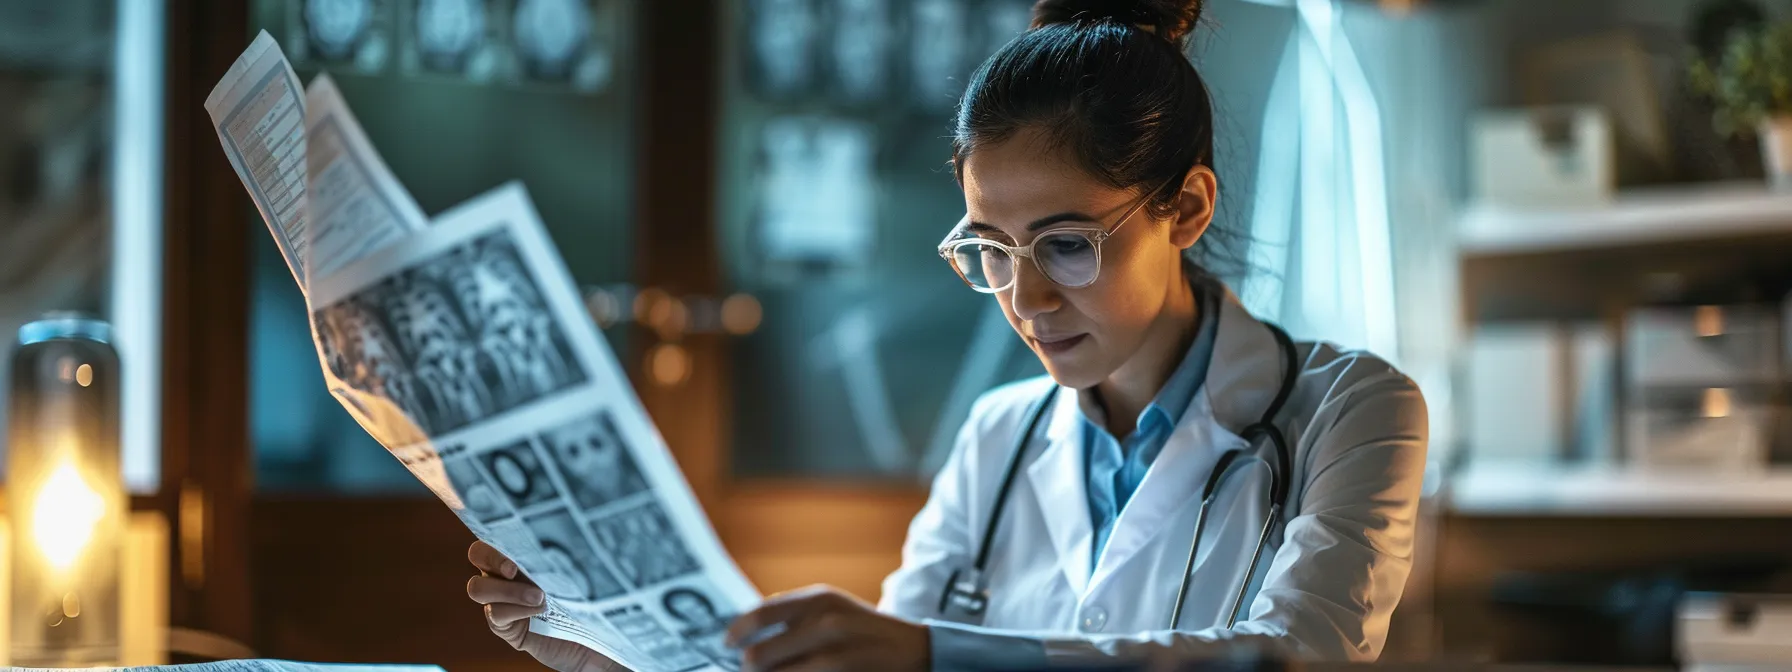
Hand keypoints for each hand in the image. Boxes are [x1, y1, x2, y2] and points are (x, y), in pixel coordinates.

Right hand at [466, 541, 628, 671]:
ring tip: (540, 597)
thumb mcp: (578, 568)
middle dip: (493, 559)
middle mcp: (501, 573)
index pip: (494, 532)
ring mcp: (497, 599)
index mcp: (518, 552)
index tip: (516, 547)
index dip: (494, 537)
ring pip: (478, 588)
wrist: (592, 634)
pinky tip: (540, 612)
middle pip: (477, 554)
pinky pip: (496, 614)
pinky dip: (517, 611)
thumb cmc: (587, 594)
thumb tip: (574, 525)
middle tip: (515, 569)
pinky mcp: (502, 625)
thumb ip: (566, 550)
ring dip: (509, 591)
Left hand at [725, 585, 928, 671]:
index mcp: (818, 599)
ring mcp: (834, 654)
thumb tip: (745, 631)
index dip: (735, 634)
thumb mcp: (832, 609)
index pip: (758, 616)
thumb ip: (793, 615)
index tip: (725, 645)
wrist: (915, 650)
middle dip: (750, 669)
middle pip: (758, 657)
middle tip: (751, 670)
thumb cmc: (863, 630)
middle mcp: (824, 622)